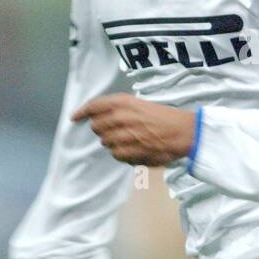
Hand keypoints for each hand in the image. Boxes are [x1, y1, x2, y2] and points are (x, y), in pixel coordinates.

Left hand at [71, 94, 194, 165]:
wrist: (184, 133)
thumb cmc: (166, 117)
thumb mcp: (142, 104)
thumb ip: (121, 110)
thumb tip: (102, 117)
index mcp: (124, 103)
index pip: (94, 106)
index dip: (82, 112)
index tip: (75, 118)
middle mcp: (121, 118)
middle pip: (97, 126)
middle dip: (101, 129)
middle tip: (113, 130)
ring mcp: (125, 136)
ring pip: (105, 142)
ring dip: (112, 142)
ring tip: (126, 140)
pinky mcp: (130, 152)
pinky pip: (115, 155)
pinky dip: (120, 153)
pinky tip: (131, 149)